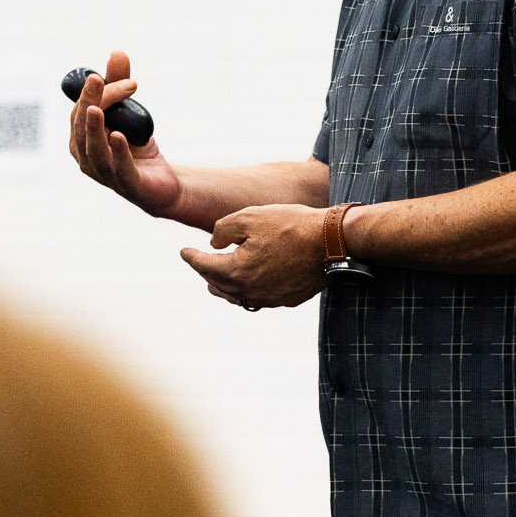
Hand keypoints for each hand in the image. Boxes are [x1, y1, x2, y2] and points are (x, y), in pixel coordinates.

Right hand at [67, 49, 181, 216]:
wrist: (160, 183)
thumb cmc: (134, 149)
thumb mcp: (128, 113)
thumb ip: (119, 85)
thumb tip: (117, 51)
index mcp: (80, 139)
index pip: (81, 111)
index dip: (95, 92)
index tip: (117, 76)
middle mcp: (85, 157)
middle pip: (83, 128)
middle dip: (90, 102)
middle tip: (98, 79)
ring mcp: (104, 174)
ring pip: (93, 150)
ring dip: (94, 129)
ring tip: (96, 109)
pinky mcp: (127, 185)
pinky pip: (119, 168)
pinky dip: (118, 152)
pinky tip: (119, 136)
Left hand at [179, 204, 328, 309]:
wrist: (332, 241)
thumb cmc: (290, 224)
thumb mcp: (249, 216)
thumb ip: (223, 230)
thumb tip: (214, 243)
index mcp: (237, 271)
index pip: (204, 266)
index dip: (191, 257)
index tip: (183, 252)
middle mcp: (251, 291)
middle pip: (218, 285)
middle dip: (206, 274)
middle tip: (199, 264)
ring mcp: (270, 299)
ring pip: (238, 297)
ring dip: (225, 288)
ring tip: (216, 282)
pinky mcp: (288, 299)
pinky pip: (260, 298)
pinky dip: (248, 290)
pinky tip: (250, 282)